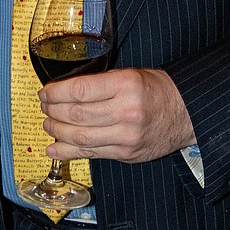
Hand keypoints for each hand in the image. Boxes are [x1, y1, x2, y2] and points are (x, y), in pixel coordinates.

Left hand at [39, 67, 195, 163]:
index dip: (56, 92)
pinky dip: (68, 152)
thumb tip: (65, 91)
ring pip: (80, 137)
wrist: (186, 113)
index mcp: (126, 85)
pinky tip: (53, 148)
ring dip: (57, 131)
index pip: (81, 90)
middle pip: (77, 114)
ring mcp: (126, 137)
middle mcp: (126, 112)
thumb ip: (101, 83)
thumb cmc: (157, 89)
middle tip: (43, 106)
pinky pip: (91, 154)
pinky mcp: (126, 155)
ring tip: (47, 124)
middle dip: (53, 111)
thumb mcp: (130, 74)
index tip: (44, 91)